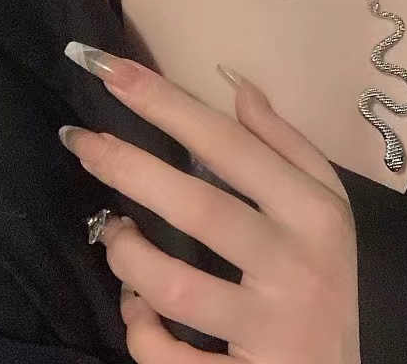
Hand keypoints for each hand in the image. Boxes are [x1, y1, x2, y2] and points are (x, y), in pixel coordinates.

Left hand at [59, 43, 360, 363]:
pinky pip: (166, 357)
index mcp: (313, 210)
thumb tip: (235, 83)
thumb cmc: (327, 271)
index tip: (113, 72)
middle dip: (128, 167)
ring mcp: (268, 325)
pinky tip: (135, 305)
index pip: (232, 146)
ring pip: (172, 286)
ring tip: (113, 232)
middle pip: (199, 207)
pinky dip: (138, 328)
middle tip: (79, 139)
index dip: (168, 106)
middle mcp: (294, 262)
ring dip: (126, 255)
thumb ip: (284, 142)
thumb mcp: (326, 199)